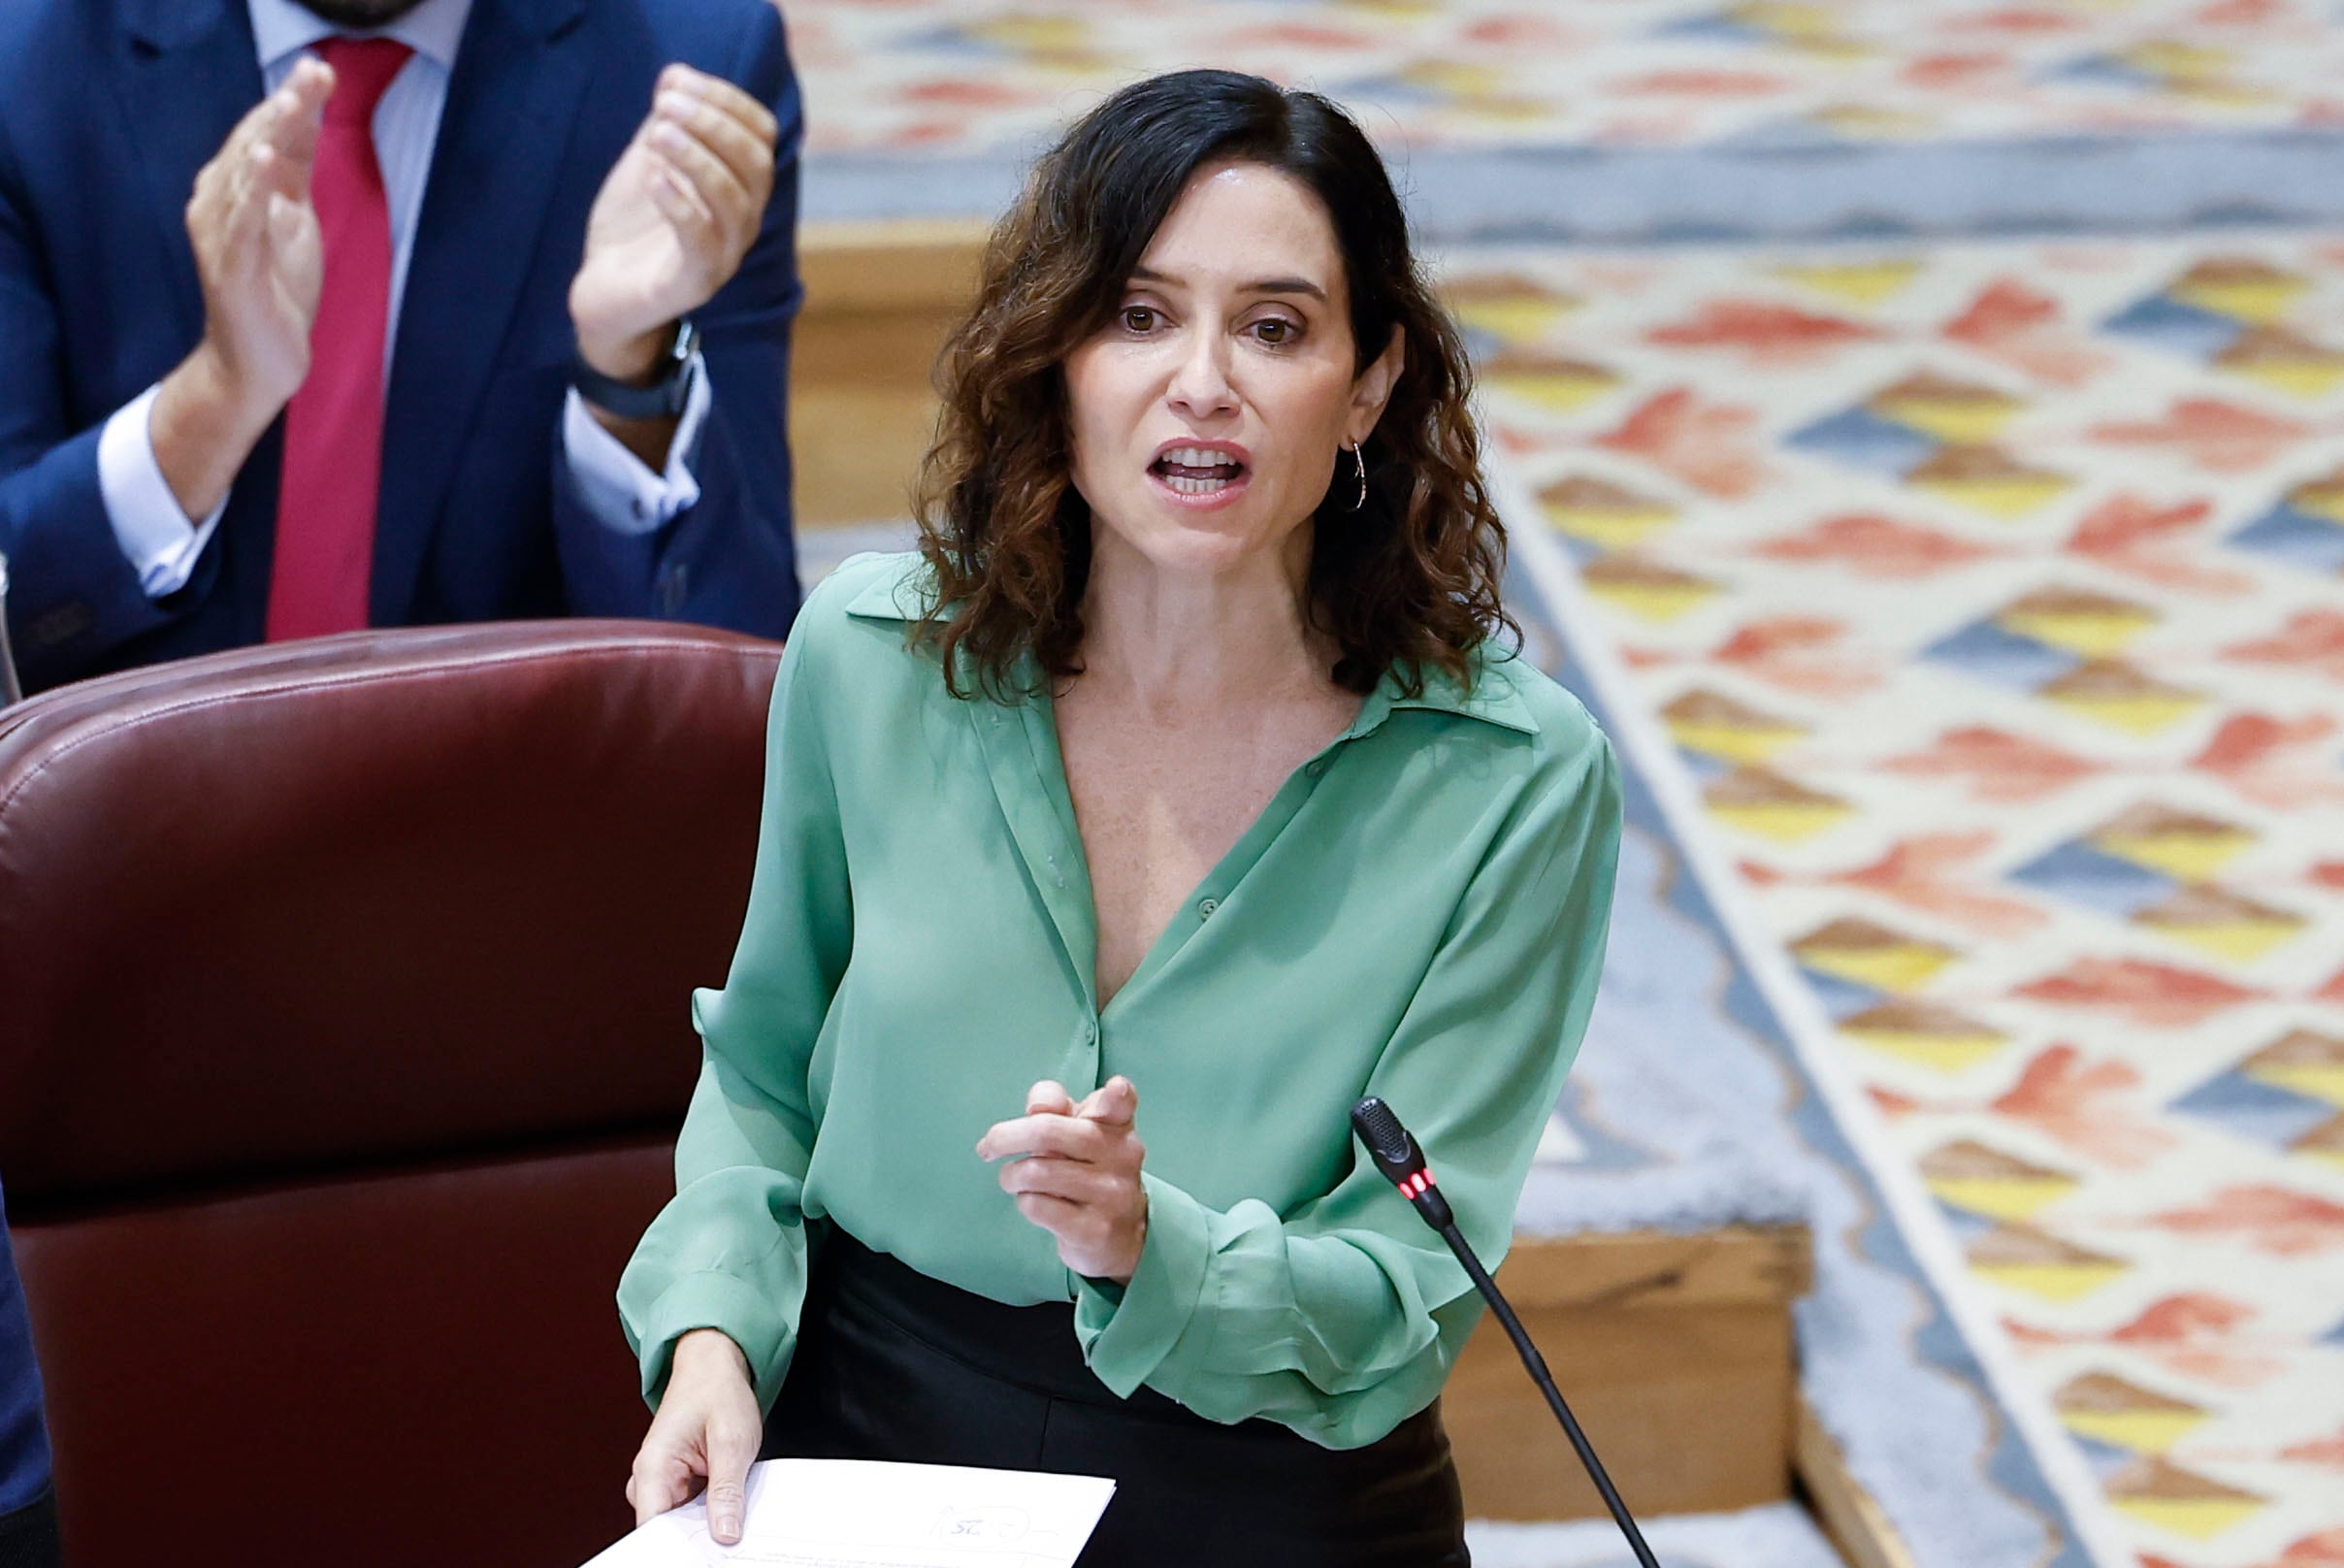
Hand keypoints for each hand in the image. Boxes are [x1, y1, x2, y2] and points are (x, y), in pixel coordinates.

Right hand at [184, 58, 330, 419]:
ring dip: (268, 133)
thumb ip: (293, 174)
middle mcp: (220, 203)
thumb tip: (302, 122)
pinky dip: (250, 188)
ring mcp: (222, 235)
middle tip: (314, 71)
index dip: (293, 103)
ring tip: (290, 100)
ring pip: (245, 174)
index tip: (322, 69)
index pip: (267, 135)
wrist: (261, 362)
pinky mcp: (230, 268)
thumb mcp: (294, 221)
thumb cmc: (276, 290)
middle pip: (254, 143)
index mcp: (239, 190)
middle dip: (285, 106)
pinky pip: (240, 222)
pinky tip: (260, 158)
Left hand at [570, 63, 777, 383]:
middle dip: (713, 125)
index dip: (727, 101)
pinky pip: (702, 244)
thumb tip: (676, 77)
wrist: (603, 292)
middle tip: (666, 104)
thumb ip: (665, 125)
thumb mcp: (648, 163)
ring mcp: (723, 256)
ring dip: (697, 159)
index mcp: (739, 187)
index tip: (678, 80)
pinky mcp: (694, 285)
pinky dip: (680, 206)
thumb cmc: (631, 227)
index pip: (760, 134)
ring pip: (734, 202)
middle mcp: (742, 221)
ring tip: (657, 134)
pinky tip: (653, 180)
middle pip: (756, 165)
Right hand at [627, 1327, 761, 1544]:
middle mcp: (649, 1479)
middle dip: (697, 1541)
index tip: (703, 1559)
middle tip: (732, 1542)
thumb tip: (724, 1535)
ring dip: (706, 1527)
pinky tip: (731, 1513)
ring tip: (735, 1522)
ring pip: (680, 1525)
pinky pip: (690, 1512)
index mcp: (653, 1467)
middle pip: (665, 1533)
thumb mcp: (732, 1441)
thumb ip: (726, 1490)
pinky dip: (710, 1515)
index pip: (651, 1530)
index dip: (676, 1551)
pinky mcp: (677, 1484)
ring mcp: (662, 1483)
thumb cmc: (717, 1391)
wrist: (713, 1366)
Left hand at [978, 1077, 1149, 1283]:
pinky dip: (1023, 1202)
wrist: (1116, 1234)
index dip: (1118, 1094)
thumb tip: (1037, 1107)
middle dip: (1005, 1137)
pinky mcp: (1095, 1230)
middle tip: (987, 1147)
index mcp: (1116, 1124)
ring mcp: (1112, 1194)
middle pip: (1048, 1132)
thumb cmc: (1085, 1168)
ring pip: (1036, 1172)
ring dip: (1011, 1176)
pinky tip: (1034, 1202)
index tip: (1116, 1087)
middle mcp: (1122, 1155)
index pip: (1122, 1102)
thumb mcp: (1075, 1130)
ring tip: (1013, 1179)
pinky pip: (1037, 1206)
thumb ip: (1054, 1105)